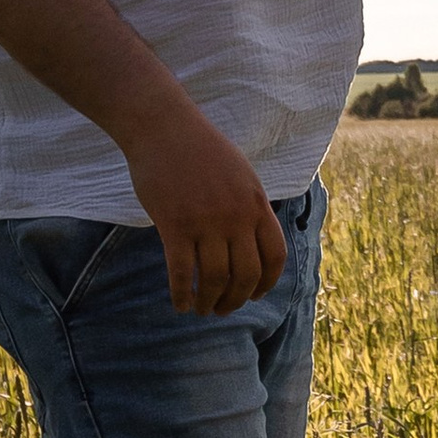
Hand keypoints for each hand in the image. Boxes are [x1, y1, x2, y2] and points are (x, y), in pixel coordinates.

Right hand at [124, 103, 289, 317]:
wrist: (164, 127)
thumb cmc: (201, 149)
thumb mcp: (241, 174)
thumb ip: (250, 206)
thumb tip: (255, 239)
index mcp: (256, 203)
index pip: (274, 256)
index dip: (267, 283)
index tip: (255, 295)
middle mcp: (235, 216)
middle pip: (245, 275)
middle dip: (236, 300)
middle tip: (223, 309)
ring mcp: (205, 222)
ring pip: (214, 280)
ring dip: (208, 302)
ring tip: (201, 309)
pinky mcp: (174, 225)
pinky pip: (181, 273)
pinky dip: (182, 295)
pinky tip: (180, 304)